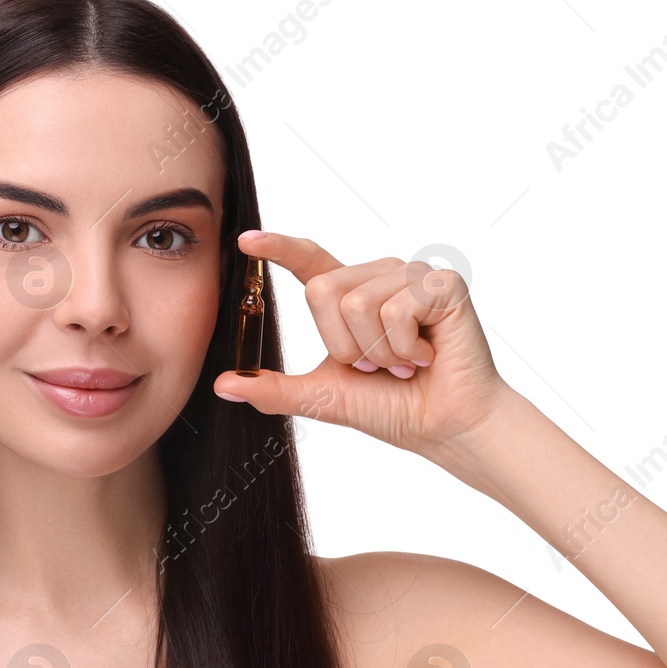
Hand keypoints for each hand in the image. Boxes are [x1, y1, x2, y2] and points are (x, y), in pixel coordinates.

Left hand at [213, 230, 512, 455]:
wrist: (444, 427)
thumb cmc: (393, 408)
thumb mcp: (322, 397)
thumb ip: (274, 388)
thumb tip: (222, 385)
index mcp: (351, 295)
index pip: (310, 261)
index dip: (279, 248)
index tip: (246, 240)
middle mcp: (380, 276)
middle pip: (324, 290)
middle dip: (344, 345)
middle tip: (377, 365)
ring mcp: (412, 277)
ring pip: (359, 303)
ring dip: (378, 352)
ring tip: (405, 362)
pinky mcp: (442, 285)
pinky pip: (397, 310)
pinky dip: (405, 348)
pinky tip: (426, 356)